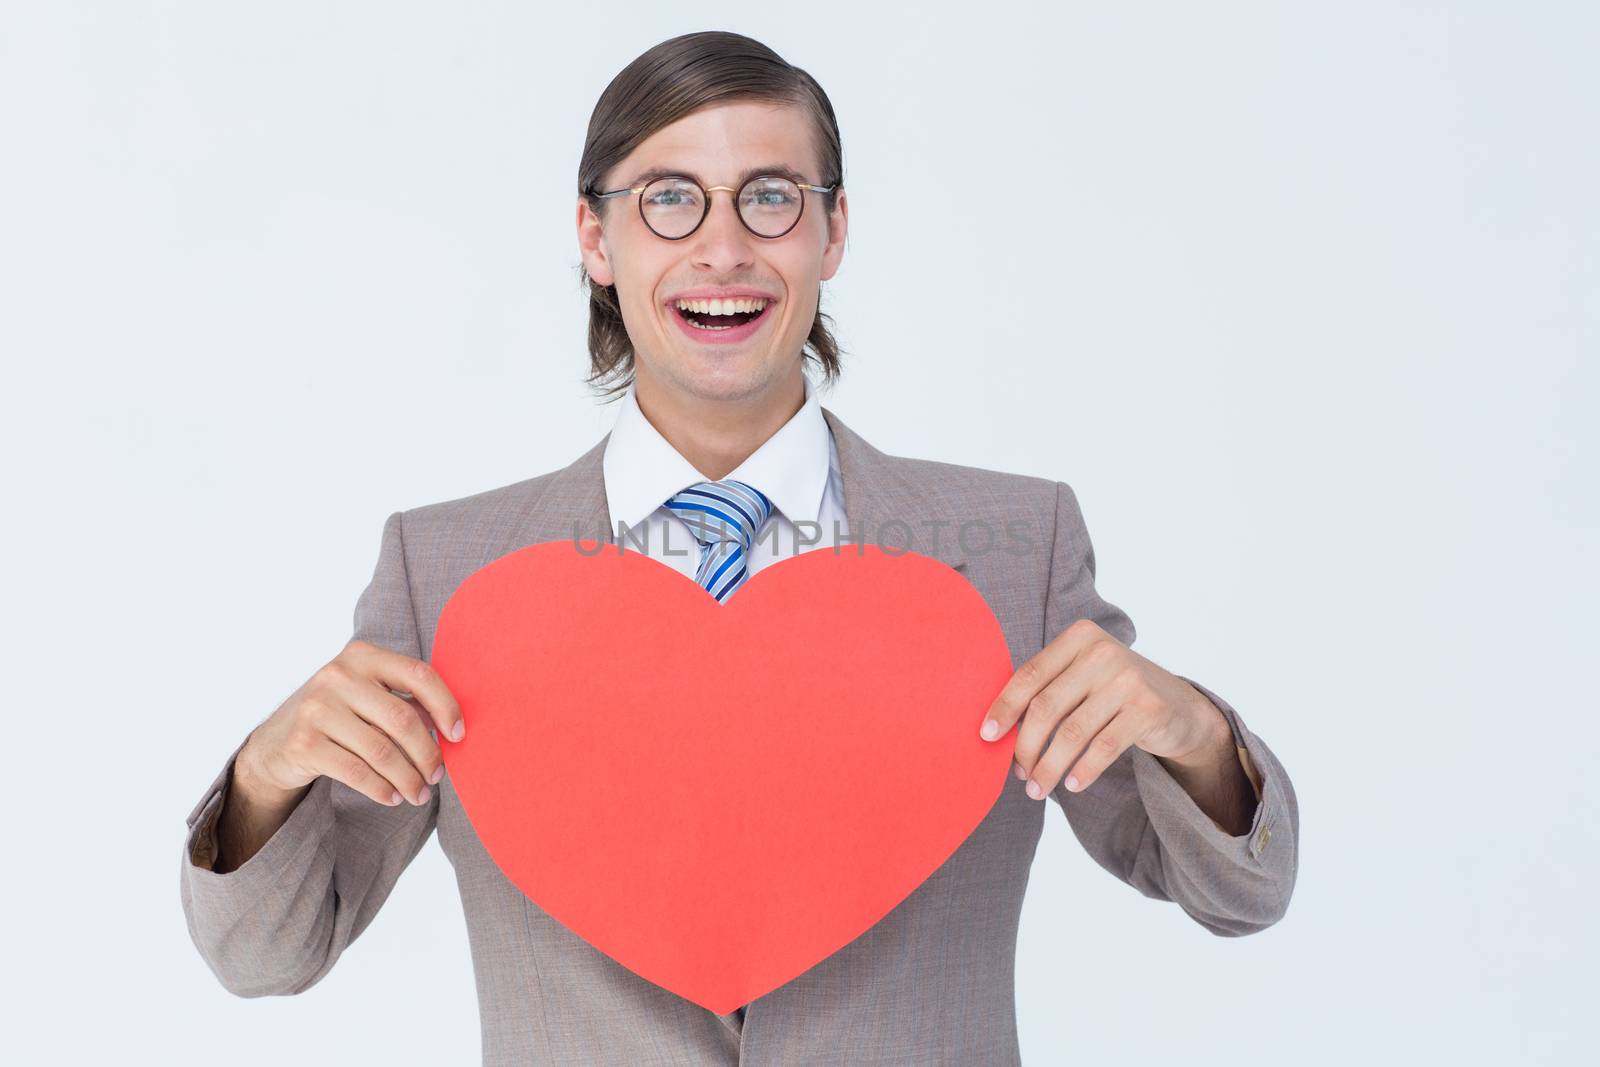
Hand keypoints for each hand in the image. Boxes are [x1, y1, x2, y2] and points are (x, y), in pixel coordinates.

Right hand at [238, 639, 464, 808]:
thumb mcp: (366, 696)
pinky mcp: (304, 743)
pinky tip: (393, 797)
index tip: (458, 735)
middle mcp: (337, 676)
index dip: (446, 705)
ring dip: (408, 778)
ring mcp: (317, 709)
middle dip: (427, 753)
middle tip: (437, 776)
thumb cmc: (336, 717)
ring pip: (381, 750)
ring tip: (419, 793)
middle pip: (402, 719)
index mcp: (361, 656)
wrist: (274, 743)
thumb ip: (404, 701)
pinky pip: (357, 772)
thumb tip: (452, 726)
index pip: (418, 675)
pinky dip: (382, 789)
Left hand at [977, 619, 1228, 797]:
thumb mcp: (1082, 677)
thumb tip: (996, 731)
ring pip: (1072, 733)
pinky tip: (1071, 785)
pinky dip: (1082, 770)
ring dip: (1049, 767)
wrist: (1179, 706)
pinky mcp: (1148, 709)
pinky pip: (1103, 748)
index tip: (986, 737)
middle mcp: (1102, 652)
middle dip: (1026, 747)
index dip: (1004, 708)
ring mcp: (1128, 679)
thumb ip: (1048, 690)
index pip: (1030, 675)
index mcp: (1078, 637)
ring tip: (1037, 788)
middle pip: (1046, 707)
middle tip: (1018, 774)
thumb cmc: (1114, 694)